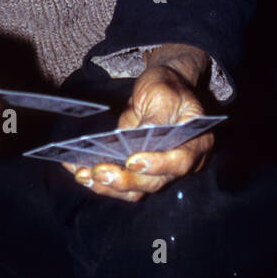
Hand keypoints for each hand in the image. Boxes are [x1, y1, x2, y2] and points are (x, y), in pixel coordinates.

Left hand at [62, 57, 213, 202]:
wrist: (160, 88)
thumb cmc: (166, 87)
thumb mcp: (163, 93)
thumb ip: (155, 116)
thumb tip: (137, 138)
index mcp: (196, 143)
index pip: (180, 162)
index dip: (157, 166)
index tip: (133, 161)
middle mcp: (180, 164)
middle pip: (155, 182)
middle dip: (125, 180)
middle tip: (98, 171)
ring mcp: (160, 172)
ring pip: (136, 190)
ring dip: (108, 186)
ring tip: (84, 174)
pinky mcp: (140, 173)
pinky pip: (122, 184)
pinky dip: (101, 181)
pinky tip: (80, 171)